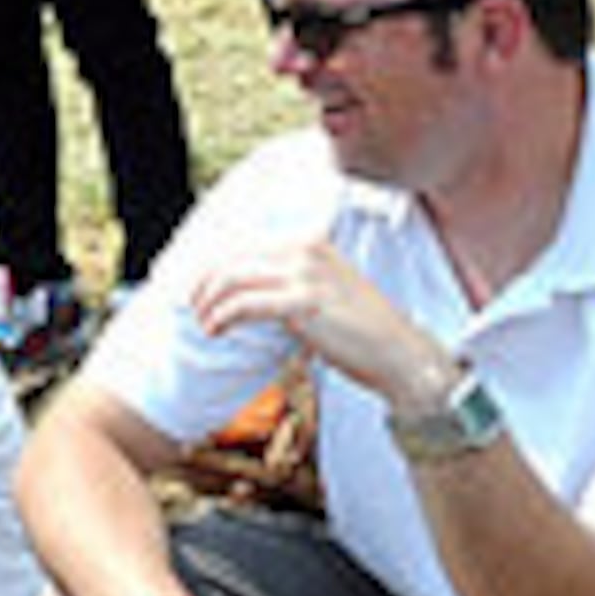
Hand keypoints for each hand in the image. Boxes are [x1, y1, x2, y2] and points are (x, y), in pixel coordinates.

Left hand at [183, 240, 445, 409]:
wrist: (400, 352)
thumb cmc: (361, 328)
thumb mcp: (325, 288)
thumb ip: (290, 280)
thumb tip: (243, 289)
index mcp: (310, 243)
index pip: (245, 247)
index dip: (215, 268)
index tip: (200, 290)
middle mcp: (306, 250)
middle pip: (232, 260)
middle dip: (205, 285)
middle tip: (194, 307)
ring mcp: (306, 274)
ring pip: (232, 280)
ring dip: (209, 303)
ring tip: (204, 323)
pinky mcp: (303, 302)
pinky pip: (245, 304)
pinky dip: (222, 317)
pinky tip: (217, 330)